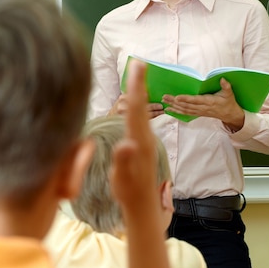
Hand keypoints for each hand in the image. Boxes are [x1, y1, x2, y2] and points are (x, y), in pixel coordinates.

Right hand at [109, 61, 157, 208]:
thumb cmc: (129, 192)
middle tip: (139, 62)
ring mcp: (145, 141)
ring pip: (142, 112)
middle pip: (141, 106)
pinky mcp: (143, 145)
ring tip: (138, 75)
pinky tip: (136, 102)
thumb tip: (126, 144)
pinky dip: (138, 106)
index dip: (136, 88)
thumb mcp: (123, 178)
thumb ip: (124, 161)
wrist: (143, 204)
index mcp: (139, 142)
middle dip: (139, 84)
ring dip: (140, 92)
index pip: (137, 110)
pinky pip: (140, 120)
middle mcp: (145, 138)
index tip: (137, 69)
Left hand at [162, 78, 244, 130]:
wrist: (230, 115)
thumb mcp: (229, 94)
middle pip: (186, 105)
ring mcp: (200, 111)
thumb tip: (223, 79)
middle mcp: (203, 108)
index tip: (177, 97)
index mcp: (209, 102)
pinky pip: (186, 113)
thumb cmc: (229, 103)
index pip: (196, 100)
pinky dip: (177, 112)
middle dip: (175, 102)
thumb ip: (226, 87)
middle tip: (164, 97)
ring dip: (174, 107)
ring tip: (164, 102)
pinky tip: (169, 109)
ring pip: (185, 110)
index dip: (186, 99)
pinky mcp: (198, 113)